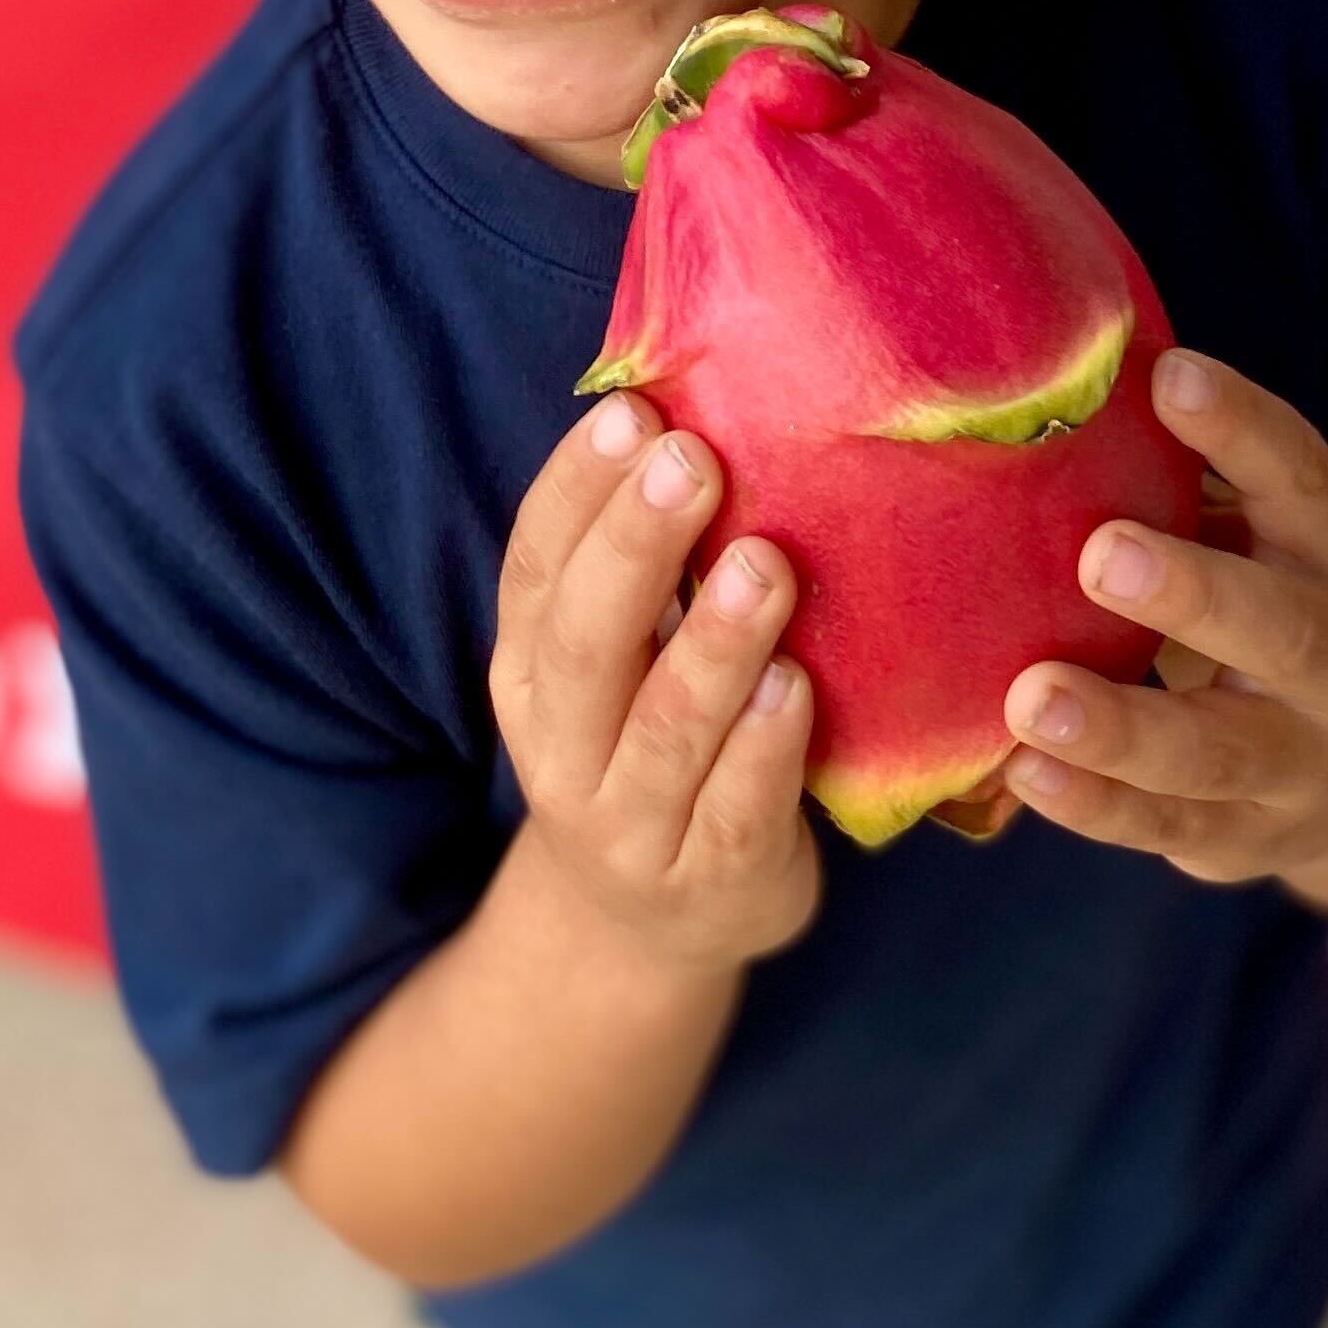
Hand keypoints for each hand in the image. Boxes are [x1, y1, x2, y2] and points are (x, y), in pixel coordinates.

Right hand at [490, 392, 820, 973]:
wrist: (650, 927)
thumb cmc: (652, 743)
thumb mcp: (623, 659)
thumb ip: (644, 561)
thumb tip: (698, 399)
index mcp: (531, 670)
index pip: (535, 568)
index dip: (574, 490)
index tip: (630, 410)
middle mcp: (562, 747)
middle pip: (584, 641)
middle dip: (635, 546)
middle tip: (693, 461)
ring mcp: (630, 825)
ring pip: (664, 729)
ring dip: (712, 644)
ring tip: (763, 565)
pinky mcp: (712, 880)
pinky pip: (736, 811)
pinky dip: (764, 750)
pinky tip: (797, 688)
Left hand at [1002, 351, 1327, 888]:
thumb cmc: (1258, 602)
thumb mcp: (1256, 533)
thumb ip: (1174, 475)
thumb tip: (1037, 361)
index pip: (1307, 480)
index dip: (1244, 428)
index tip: (1166, 374)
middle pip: (1286, 630)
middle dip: (1196, 594)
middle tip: (1100, 554)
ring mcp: (1301, 760)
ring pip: (1223, 751)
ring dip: (1127, 728)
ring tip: (1031, 699)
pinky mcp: (1248, 835)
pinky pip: (1172, 827)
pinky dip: (1097, 805)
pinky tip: (1021, 771)